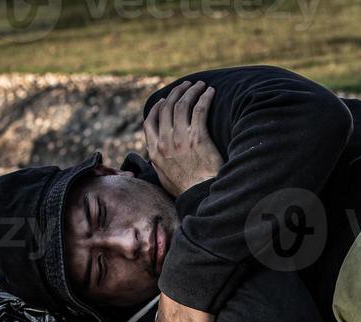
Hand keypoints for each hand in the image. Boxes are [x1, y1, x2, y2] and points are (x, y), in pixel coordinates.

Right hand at [143, 80, 221, 197]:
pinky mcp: (198, 137)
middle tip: (186, 86)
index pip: (150, 121)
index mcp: (154, 151)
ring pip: (182, 105)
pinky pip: (200, 110)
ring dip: (191, 91)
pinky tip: (210, 92)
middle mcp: (165, 142)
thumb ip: (159, 164)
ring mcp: (181, 138)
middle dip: (176, 93)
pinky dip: (204, 97)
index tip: (165, 100)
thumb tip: (155, 158)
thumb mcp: (164, 179)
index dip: (157, 107)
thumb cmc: (187, 191)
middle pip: (166, 108)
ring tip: (199, 85)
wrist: (202, 197)